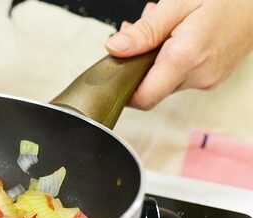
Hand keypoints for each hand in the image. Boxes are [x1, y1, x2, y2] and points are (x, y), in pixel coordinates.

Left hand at [105, 0, 252, 109]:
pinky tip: (178, 34)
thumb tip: (115, 49)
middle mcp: (199, 76)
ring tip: (163, 25)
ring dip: (155, 57)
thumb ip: (145, 31)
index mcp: (186, 59)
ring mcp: (208, 80)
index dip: (123, 88)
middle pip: (151, 87)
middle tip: (139, 27)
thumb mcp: (177, 5)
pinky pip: (182, 75)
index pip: (143, 98)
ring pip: (165, 79)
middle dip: (138, 61)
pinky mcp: (214, 77)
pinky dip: (172, 58)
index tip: (114, 70)